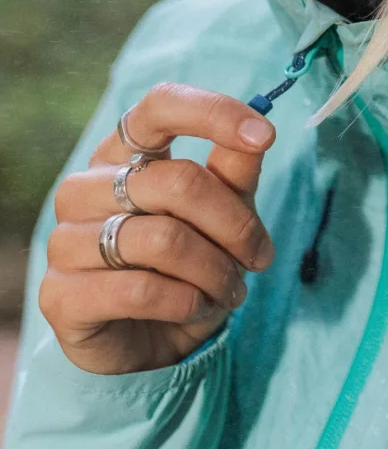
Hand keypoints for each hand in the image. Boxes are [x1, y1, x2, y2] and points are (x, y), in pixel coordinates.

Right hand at [39, 83, 276, 373]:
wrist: (150, 342)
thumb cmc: (188, 263)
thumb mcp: (223, 212)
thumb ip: (236, 170)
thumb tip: (260, 133)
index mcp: (123, 152)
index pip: (160, 106)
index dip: (214, 113)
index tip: (266, 136)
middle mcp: (85, 187)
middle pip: (179, 181)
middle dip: (236, 225)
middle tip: (260, 257)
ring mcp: (64, 239)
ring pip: (164, 239)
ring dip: (215, 270)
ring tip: (231, 289)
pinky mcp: (59, 294)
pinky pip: (140, 289)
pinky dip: (184, 301)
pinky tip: (194, 307)